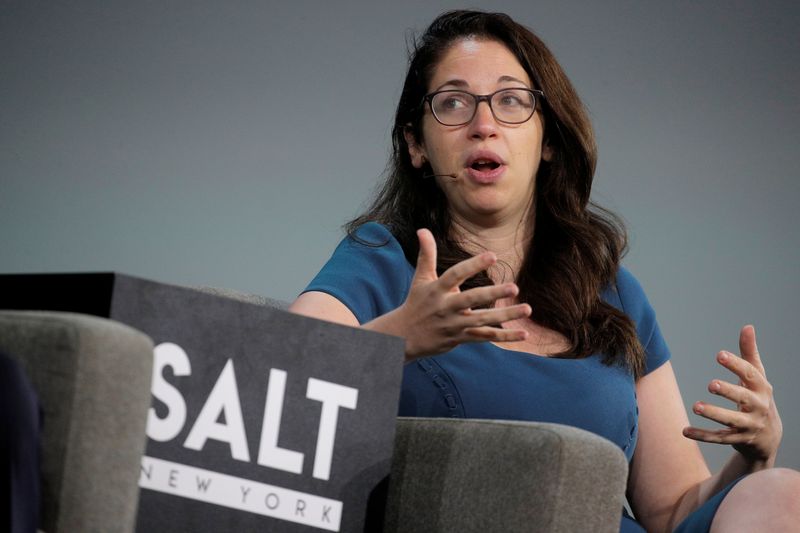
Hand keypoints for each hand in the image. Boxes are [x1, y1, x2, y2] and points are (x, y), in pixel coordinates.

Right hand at [366, 228, 530, 359]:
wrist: (404, 337)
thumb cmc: (416, 302)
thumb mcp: (420, 278)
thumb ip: (426, 254)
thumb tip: (422, 229)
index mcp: (437, 290)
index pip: (455, 275)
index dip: (473, 265)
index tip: (492, 255)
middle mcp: (446, 307)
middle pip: (471, 300)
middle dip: (492, 294)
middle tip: (515, 287)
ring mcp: (454, 325)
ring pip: (483, 320)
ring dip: (506, 316)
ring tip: (527, 308)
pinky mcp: (461, 338)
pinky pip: (485, 337)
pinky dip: (505, 336)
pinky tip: (524, 333)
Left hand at [683, 325, 782, 465]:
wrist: (769, 437)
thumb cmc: (758, 398)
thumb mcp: (757, 376)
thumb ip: (749, 353)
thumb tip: (747, 326)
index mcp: (762, 388)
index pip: (751, 375)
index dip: (736, 365)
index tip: (719, 354)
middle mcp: (758, 407)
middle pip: (743, 399)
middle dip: (728, 392)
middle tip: (711, 384)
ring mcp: (749, 426)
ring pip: (731, 421)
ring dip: (713, 413)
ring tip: (695, 406)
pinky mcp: (738, 440)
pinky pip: (719, 438)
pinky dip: (702, 435)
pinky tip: (685, 430)